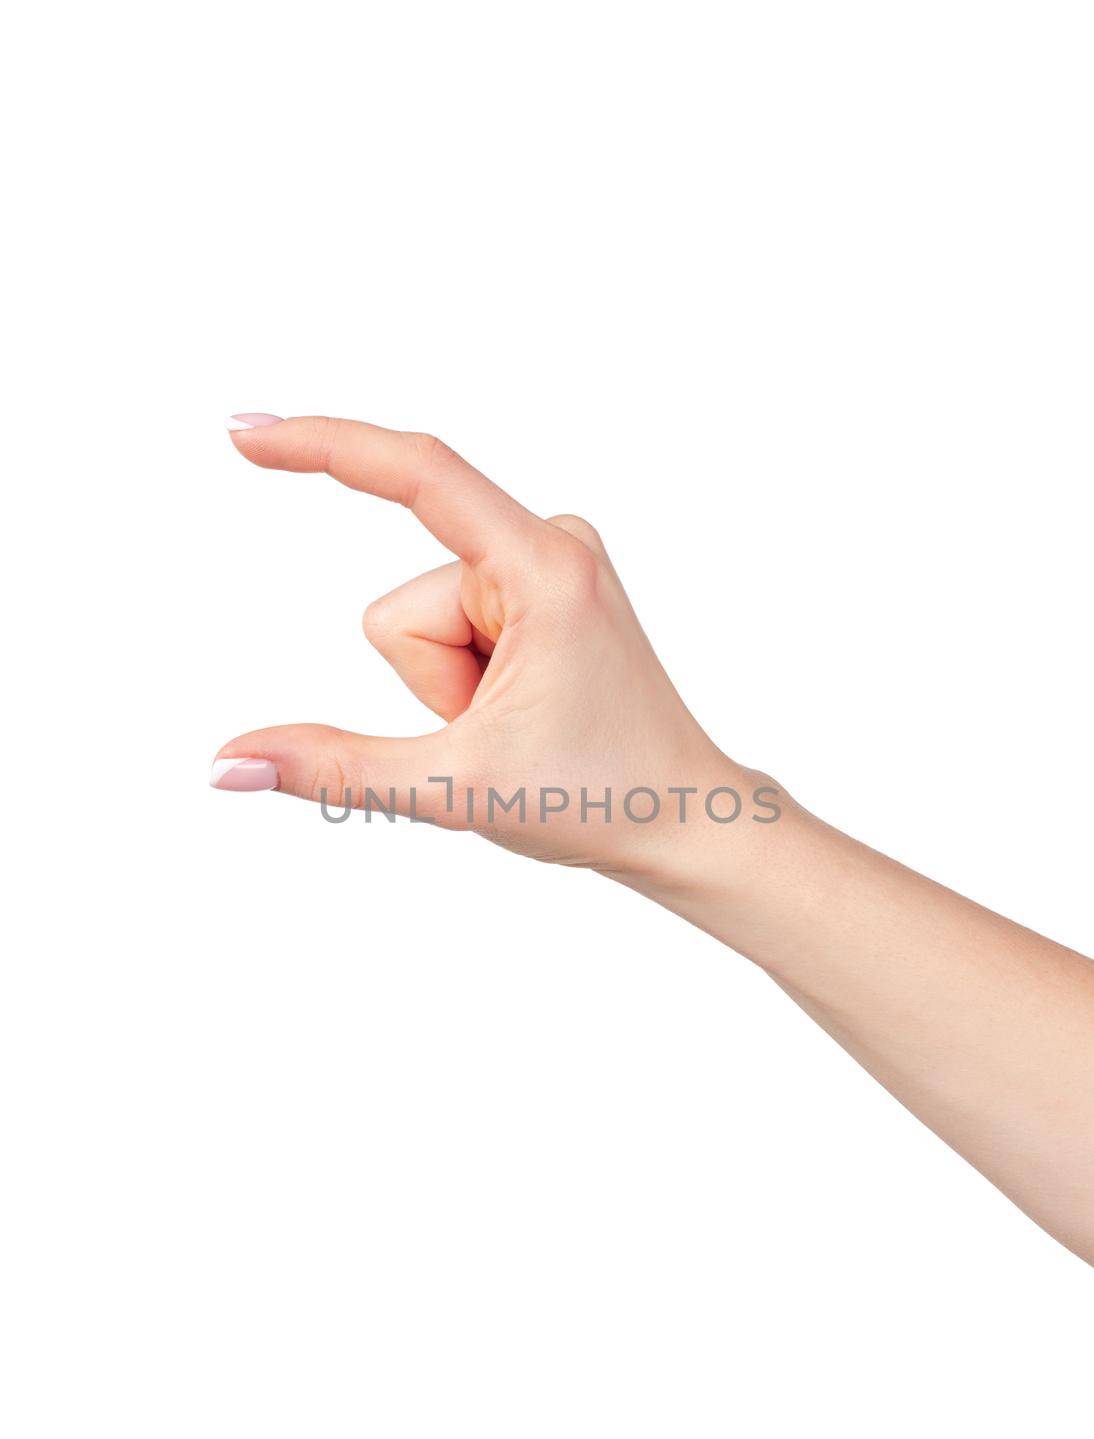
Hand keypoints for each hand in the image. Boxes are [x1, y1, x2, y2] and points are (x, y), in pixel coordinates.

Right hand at [213, 414, 771, 879]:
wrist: (681, 818)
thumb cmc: (600, 796)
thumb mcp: (455, 786)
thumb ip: (333, 769)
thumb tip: (227, 762)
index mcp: (543, 567)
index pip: (418, 474)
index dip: (325, 447)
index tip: (246, 436)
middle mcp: (549, 543)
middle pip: (404, 607)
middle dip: (431, 683)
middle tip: (504, 729)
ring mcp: (546, 562)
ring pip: (421, 621)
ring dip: (450, 687)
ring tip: (521, 720)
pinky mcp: (540, 585)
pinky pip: (450, 625)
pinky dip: (465, 677)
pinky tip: (523, 706)